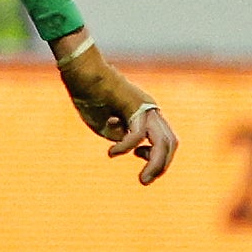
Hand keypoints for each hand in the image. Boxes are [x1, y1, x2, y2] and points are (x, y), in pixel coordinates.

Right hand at [52, 34, 175, 185]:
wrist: (81, 70)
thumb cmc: (88, 94)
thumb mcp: (103, 123)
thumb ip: (119, 136)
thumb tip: (129, 146)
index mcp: (146, 113)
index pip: (164, 139)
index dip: (157, 155)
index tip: (138, 156)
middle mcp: (151, 110)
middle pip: (170, 142)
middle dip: (161, 165)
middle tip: (145, 180)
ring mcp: (145, 107)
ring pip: (163, 141)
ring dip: (156, 164)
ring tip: (143, 179)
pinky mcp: (135, 106)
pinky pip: (137, 134)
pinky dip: (125, 146)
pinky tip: (112, 153)